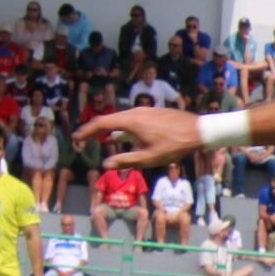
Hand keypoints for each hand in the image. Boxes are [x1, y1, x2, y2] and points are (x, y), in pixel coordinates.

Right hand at [77, 107, 200, 170]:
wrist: (198, 130)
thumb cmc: (174, 145)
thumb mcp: (149, 158)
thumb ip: (126, 160)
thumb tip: (106, 164)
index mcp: (130, 121)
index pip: (101, 123)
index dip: (86, 131)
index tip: (76, 138)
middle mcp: (135, 112)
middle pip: (109, 119)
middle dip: (95, 129)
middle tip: (84, 138)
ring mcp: (145, 110)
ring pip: (122, 119)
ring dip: (110, 129)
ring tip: (102, 138)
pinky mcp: (153, 112)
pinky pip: (132, 119)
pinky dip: (123, 127)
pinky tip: (124, 136)